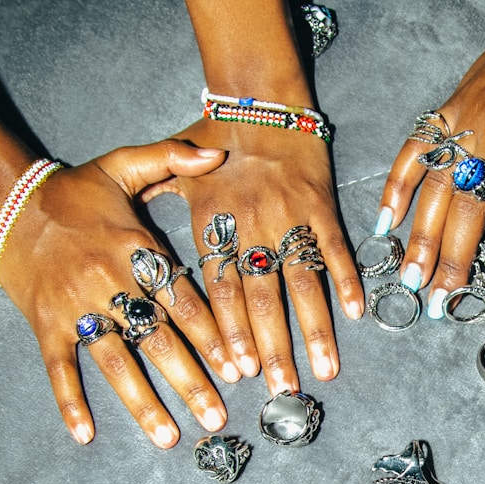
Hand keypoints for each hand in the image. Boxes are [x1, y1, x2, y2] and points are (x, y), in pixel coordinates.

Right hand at [0, 139, 232, 446]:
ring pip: (115, 361)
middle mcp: (108, 282)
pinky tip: (85, 435)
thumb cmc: (77, 192)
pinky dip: (69, 402)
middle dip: (189, 380)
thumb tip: (217, 151)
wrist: (11, 205)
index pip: (183, 299)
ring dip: (142, 402)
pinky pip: (58, 369)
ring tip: (170, 437)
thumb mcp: (123, 163)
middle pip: (157, 337)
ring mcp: (75, 308)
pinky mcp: (46, 326)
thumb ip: (172, 156)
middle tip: (217, 415)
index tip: (239, 367)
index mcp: (135, 249)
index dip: (213, 335)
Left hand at [143, 116, 362, 391]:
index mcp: (212, 223)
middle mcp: (250, 224)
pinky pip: (336, 248)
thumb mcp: (170, 170)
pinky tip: (357, 315)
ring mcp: (289, 216)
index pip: (220, 290)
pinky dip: (347, 280)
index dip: (230, 333)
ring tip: (323, 369)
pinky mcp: (321, 204)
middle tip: (280, 389)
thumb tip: (127, 247)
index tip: (237, 372)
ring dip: (314, 328)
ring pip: (302, 281)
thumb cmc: (212, 135)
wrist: (259, 94)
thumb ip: (149, 207)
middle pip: (262, 297)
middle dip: (272, 347)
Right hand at [377, 0, 484, 319]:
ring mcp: (471, 115)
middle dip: (457, 260)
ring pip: (438, 185)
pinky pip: (416, 148)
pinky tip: (384, 220)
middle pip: (475, 206)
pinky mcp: (450, 105)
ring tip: (411, 279)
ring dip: (422, 236)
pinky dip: (396, 183)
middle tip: (442, 304)